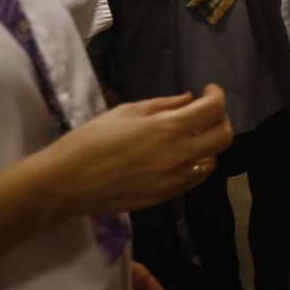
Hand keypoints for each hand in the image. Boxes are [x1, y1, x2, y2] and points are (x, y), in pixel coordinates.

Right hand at [31, 84, 232, 218]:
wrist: (65, 183)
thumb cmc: (90, 140)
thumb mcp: (126, 112)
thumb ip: (163, 105)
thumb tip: (189, 101)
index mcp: (168, 129)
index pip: (213, 110)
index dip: (217, 96)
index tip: (209, 91)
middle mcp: (179, 155)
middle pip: (224, 137)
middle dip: (221, 120)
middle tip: (206, 113)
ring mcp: (174, 180)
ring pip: (211, 161)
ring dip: (208, 145)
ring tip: (191, 136)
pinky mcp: (165, 197)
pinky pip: (194, 179)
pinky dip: (195, 165)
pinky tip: (180, 157)